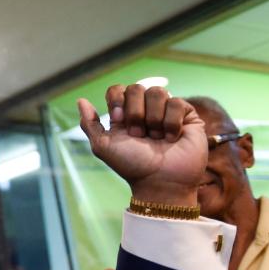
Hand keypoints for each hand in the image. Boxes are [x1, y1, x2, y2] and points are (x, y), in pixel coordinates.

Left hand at [78, 84, 205, 205]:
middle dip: (135, 113)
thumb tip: (81, 100)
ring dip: (153, 118)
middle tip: (139, 135)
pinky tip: (172, 137)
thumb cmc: (131, 165)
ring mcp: (166, 111)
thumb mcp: (102, 146)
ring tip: (157, 138)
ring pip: (158, 92)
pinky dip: (172, 122)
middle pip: (136, 88)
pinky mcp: (187, 116)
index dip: (117, 101)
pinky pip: (177, 102)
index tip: (119, 121)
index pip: (117, 89)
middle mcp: (145, 110)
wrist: (160, 181)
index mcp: (124, 114)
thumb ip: (89, 124)